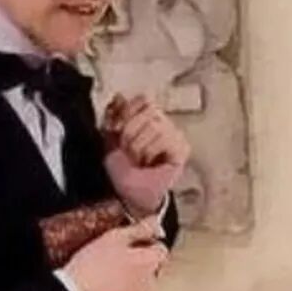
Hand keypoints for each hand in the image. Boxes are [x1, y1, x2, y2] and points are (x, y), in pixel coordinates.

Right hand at [63, 219, 168, 290]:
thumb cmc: (92, 267)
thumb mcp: (114, 238)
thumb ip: (140, 229)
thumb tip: (155, 223)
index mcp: (149, 262)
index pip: (161, 249)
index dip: (147, 244)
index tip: (133, 243)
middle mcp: (150, 283)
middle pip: (150, 269)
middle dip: (137, 264)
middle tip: (114, 259)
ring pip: (140, 286)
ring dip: (129, 281)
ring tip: (106, 276)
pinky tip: (105, 290)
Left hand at [103, 94, 190, 216]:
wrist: (130, 194)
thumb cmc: (121, 169)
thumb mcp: (110, 140)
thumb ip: (114, 117)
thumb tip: (119, 96)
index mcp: (145, 118)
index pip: (143, 99)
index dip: (127, 111)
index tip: (115, 128)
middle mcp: (163, 123)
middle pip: (149, 110)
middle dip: (130, 132)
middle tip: (128, 151)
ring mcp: (175, 135)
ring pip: (155, 126)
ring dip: (138, 146)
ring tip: (138, 160)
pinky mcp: (182, 149)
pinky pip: (164, 139)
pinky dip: (150, 152)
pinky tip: (150, 163)